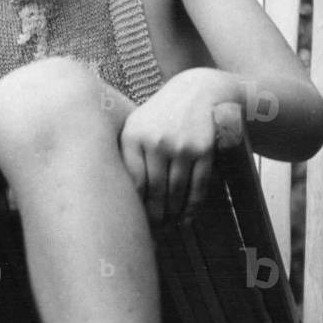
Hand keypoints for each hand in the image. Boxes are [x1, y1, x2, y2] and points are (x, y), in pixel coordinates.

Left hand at [120, 68, 236, 223]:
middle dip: (155, 216)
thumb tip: (118, 197)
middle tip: (155, 232)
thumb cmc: (162, 115)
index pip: (132, 183)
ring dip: (174, 214)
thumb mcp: (138, 125)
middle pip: (154, 191)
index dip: (135, 208)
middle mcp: (155, 141)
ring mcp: (180, 145)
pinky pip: (197, 187)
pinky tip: (188, 217)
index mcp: (133, 136)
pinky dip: (192, 206)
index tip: (137, 223)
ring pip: (176, 192)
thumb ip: (127, 155)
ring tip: (170, 226)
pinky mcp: (203, 149)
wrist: (199, 91)